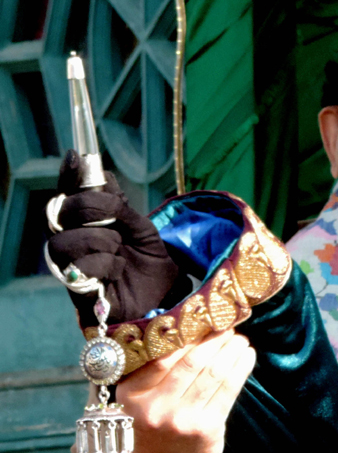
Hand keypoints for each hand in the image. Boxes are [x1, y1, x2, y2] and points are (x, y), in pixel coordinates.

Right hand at [46, 150, 178, 326]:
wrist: (165, 296)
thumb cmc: (150, 261)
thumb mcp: (141, 227)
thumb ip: (118, 204)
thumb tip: (97, 170)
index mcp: (88, 223)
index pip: (68, 194)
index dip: (68, 175)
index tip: (77, 156)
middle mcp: (74, 241)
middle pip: (57, 213)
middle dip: (88, 206)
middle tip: (116, 215)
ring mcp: (72, 265)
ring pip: (61, 242)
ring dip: (97, 240)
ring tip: (118, 249)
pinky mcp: (78, 290)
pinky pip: (76, 269)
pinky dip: (102, 265)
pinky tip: (116, 271)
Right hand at [116, 331, 255, 452]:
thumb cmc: (158, 421)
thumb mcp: (144, 397)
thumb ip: (157, 367)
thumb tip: (191, 325)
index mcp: (132, 393)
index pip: (163, 356)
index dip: (188, 335)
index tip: (205, 321)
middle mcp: (154, 407)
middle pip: (192, 362)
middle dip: (215, 340)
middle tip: (229, 328)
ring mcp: (180, 419)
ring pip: (213, 373)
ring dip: (232, 352)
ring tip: (241, 341)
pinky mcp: (205, 428)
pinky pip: (228, 390)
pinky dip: (241, 369)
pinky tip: (247, 357)